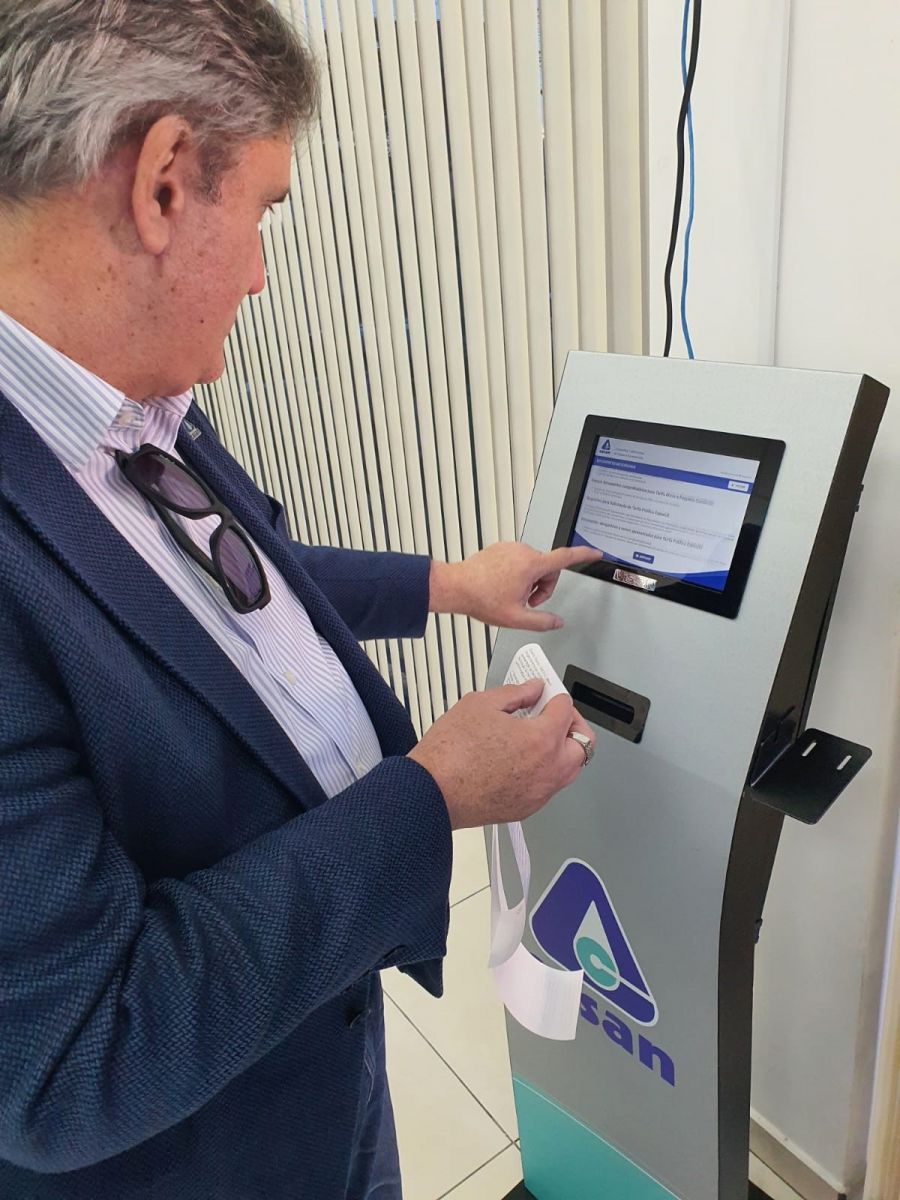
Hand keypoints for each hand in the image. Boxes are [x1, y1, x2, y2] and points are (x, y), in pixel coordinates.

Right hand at [408, 679, 596, 828]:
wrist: (431, 792)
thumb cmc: (450, 753)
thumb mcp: (480, 704)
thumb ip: (515, 693)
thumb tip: (532, 689)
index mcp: (541, 739)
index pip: (566, 709)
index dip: (555, 696)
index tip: (545, 693)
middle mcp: (548, 769)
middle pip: (583, 743)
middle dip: (572, 724)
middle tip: (552, 714)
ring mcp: (540, 792)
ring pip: (569, 768)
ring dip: (562, 749)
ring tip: (537, 736)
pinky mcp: (527, 808)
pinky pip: (549, 785)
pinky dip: (545, 770)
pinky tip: (522, 759)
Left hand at [429, 543, 602, 631]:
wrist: (457, 586)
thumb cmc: (482, 599)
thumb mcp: (516, 618)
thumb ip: (541, 621)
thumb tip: (557, 622)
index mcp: (531, 565)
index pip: (565, 557)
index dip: (584, 555)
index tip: (595, 552)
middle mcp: (523, 551)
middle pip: (547, 569)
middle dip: (542, 587)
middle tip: (526, 602)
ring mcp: (511, 548)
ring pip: (533, 566)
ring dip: (528, 581)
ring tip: (510, 594)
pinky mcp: (501, 548)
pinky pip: (519, 561)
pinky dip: (517, 574)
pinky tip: (502, 585)